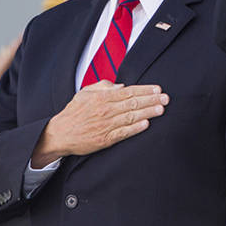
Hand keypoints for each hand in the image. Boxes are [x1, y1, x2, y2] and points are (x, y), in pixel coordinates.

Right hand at [31, 82, 167, 166]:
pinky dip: (135, 128)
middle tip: (166, 98)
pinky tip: (146, 124)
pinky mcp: (105, 139)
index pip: (128, 92)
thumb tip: (121, 86)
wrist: (59, 134)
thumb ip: (103, 86)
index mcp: (102, 97)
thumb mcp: (85, 93)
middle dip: (152, 100)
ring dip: (148, 112)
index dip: (145, 90)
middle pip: (133, 103)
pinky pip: (123, 133)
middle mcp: (105, 110)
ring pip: (131, 117)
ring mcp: (106, 125)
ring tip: (161, 109)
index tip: (158, 89)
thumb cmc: (73, 113)